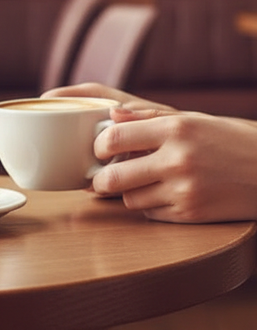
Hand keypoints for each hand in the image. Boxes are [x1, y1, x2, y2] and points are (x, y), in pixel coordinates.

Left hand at [42, 83, 256, 223]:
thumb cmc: (230, 140)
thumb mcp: (193, 120)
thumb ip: (149, 117)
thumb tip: (111, 115)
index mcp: (175, 129)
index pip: (114, 138)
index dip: (99, 146)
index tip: (100, 148)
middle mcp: (177, 159)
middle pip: (113, 177)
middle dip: (100, 179)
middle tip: (101, 176)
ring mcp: (184, 190)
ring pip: (130, 200)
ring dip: (127, 193)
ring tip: (138, 183)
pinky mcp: (192, 214)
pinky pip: (151, 215)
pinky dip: (149, 207)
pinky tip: (161, 195)